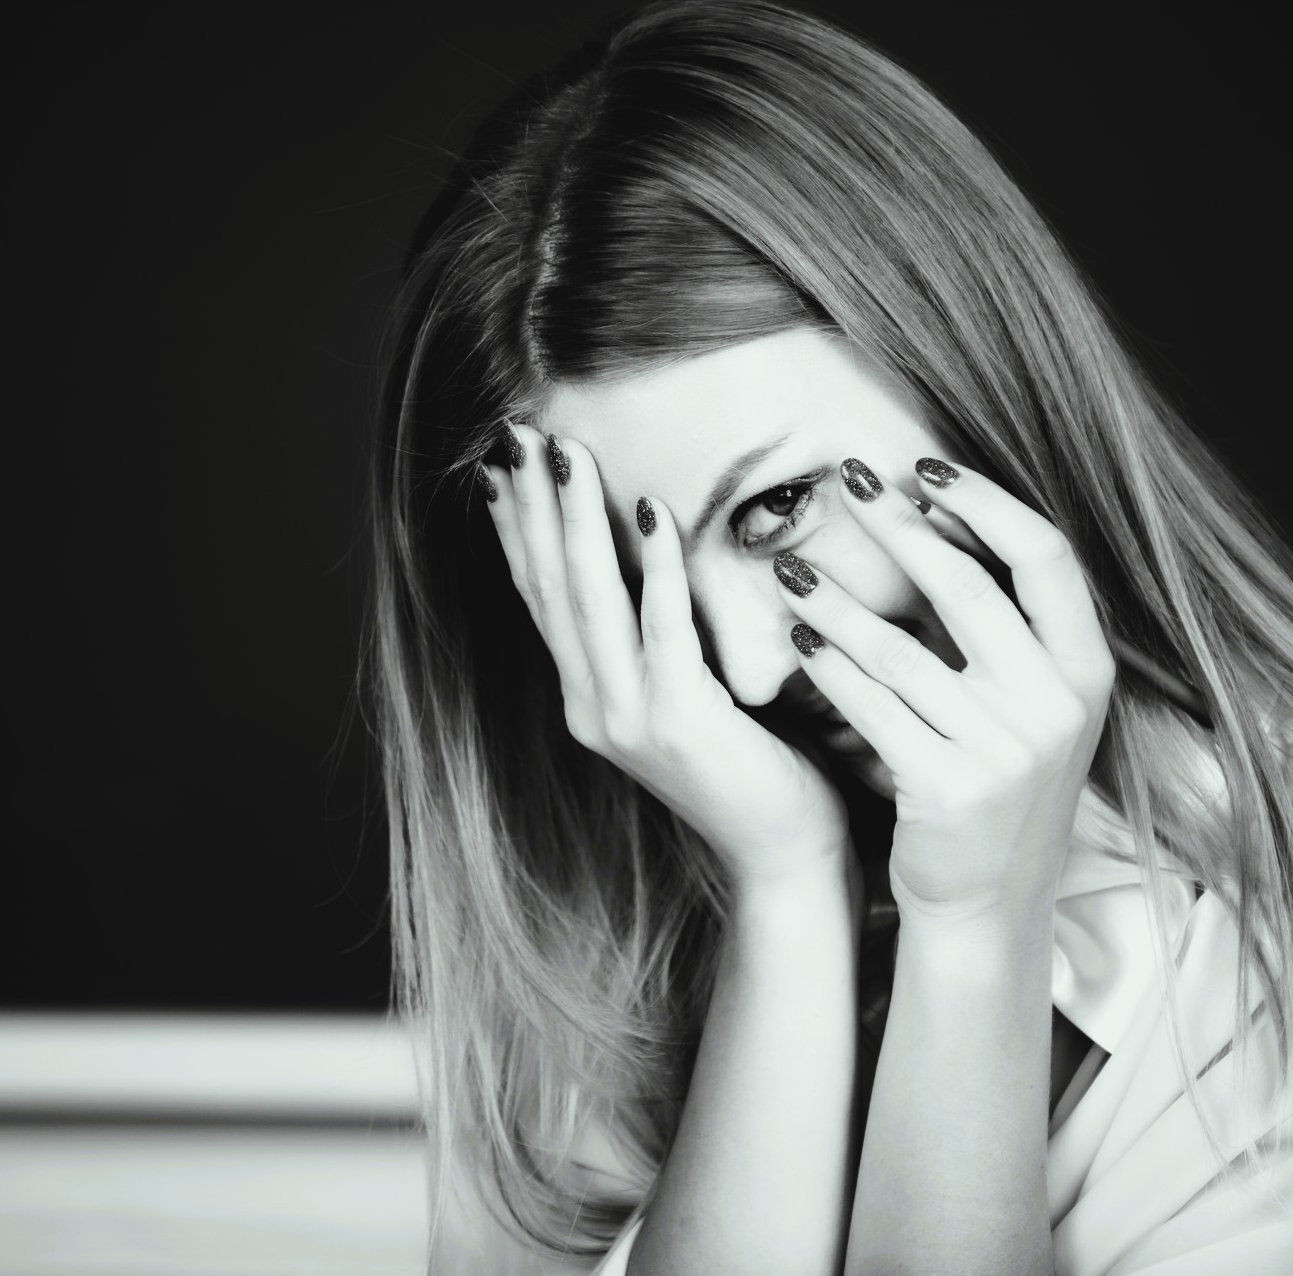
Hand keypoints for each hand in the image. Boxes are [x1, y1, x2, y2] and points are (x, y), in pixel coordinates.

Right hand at [483, 424, 851, 891]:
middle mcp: (591, 706)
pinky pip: (661, 626)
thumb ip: (662, 644)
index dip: (519, 527)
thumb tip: (653, 570)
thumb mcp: (693, 699)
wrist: (786, 861)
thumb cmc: (759, 773)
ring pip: (590, 597)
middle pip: (550, 586)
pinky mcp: (676, 723)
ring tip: (568, 450)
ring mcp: (626, 718)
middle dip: (534, 504)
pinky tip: (652, 506)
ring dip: (577, 517)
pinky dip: (655, 564)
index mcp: (589, 698)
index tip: (506, 462)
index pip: (540, 596)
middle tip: (518, 432)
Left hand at [775, 458, 1114, 928]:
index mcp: (1087, 670)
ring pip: (902, 648)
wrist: (987, 900)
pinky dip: (828, 667)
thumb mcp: (1033, 702)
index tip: (923, 467)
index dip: (983, 502)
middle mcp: (1056, 705)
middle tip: (844, 482)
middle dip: (899, 525)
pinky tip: (795, 638)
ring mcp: (1003, 750)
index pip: (1045, 555)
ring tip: (789, 564)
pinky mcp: (946, 789)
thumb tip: (934, 513)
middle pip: (968, 587)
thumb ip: (1008, 626)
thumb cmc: (996, 780)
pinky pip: (871, 708)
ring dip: (839, 599)